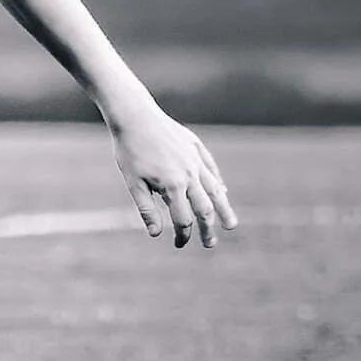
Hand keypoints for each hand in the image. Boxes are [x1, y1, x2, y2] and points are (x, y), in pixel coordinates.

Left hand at [110, 108, 236, 248]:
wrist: (135, 116)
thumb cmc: (130, 150)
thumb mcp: (133, 183)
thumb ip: (147, 210)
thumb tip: (157, 235)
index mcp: (173, 186)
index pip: (184, 219)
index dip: (183, 235)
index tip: (179, 244)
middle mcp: (190, 174)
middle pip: (205, 209)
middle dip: (207, 229)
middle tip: (210, 244)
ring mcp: (195, 160)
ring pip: (215, 190)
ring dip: (223, 209)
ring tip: (230, 225)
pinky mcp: (196, 147)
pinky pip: (211, 169)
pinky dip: (217, 183)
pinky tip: (221, 192)